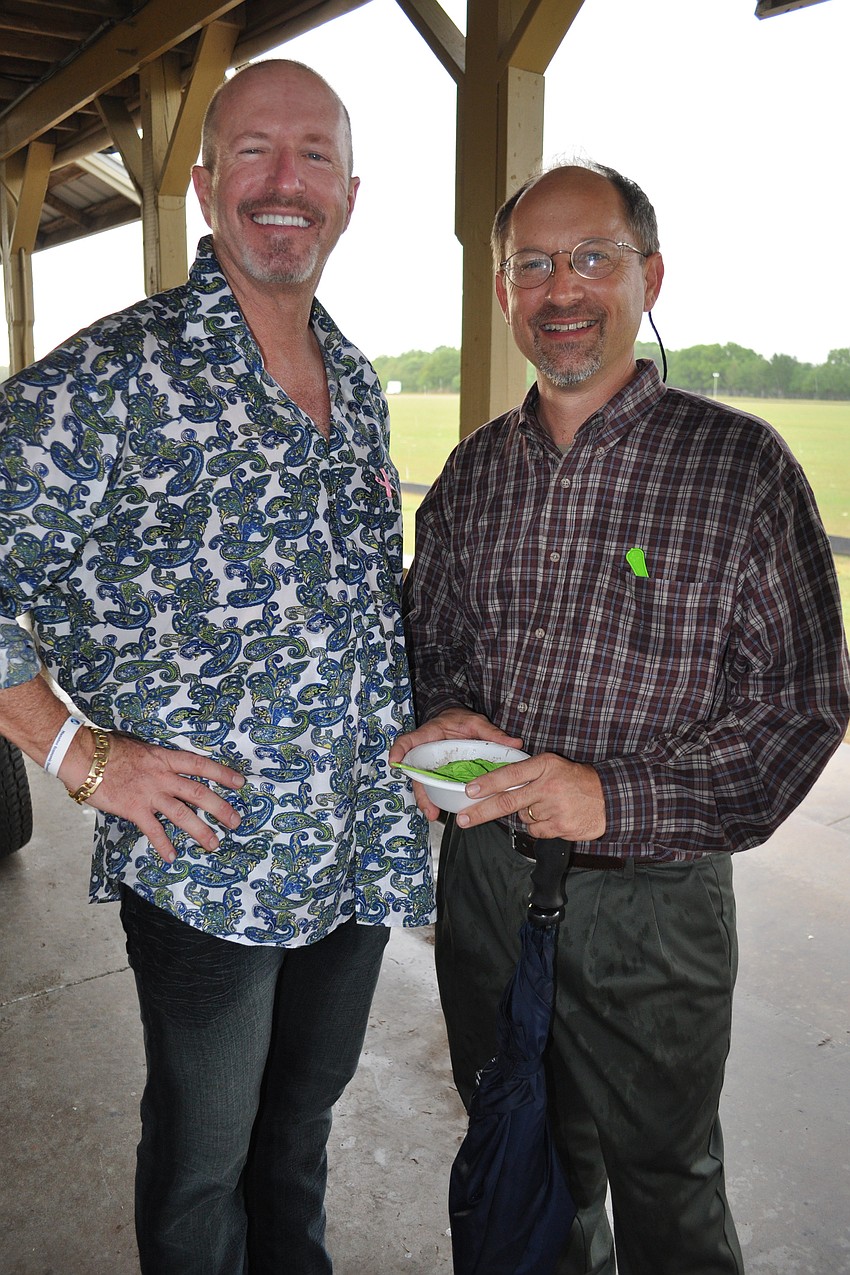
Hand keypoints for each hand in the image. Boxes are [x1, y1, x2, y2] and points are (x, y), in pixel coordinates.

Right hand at [64, 731, 244, 863]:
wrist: (85, 756)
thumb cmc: (109, 750)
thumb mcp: (142, 749)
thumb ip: (158, 762)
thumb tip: (169, 771)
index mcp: (165, 758)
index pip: (200, 765)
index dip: (222, 774)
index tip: (240, 782)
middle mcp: (163, 776)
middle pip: (199, 792)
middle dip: (221, 808)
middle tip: (236, 821)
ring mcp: (150, 793)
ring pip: (183, 814)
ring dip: (201, 830)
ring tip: (214, 843)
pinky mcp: (134, 809)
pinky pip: (153, 829)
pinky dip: (163, 844)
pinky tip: (172, 856)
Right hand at [389, 707, 523, 822]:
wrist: (455, 720)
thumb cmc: (460, 720)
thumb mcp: (476, 722)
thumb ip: (492, 732)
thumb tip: (515, 743)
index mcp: (430, 734)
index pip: (408, 741)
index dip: (399, 750)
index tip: (394, 762)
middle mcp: (425, 751)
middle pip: (415, 771)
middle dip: (419, 791)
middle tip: (427, 808)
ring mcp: (429, 764)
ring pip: (423, 783)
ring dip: (427, 800)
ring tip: (435, 815)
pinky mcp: (436, 772)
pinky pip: (433, 786)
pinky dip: (436, 798)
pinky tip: (442, 811)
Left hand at [456, 751, 605, 841]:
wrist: (608, 797)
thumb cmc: (575, 779)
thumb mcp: (552, 765)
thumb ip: (527, 773)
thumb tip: (496, 785)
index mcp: (544, 766)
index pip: (510, 774)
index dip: (487, 783)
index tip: (469, 791)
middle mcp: (547, 786)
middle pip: (507, 802)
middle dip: (481, 812)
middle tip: (464, 818)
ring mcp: (554, 808)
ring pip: (521, 817)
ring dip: (525, 814)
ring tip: (544, 806)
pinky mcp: (560, 826)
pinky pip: (535, 830)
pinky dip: (538, 826)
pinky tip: (552, 817)